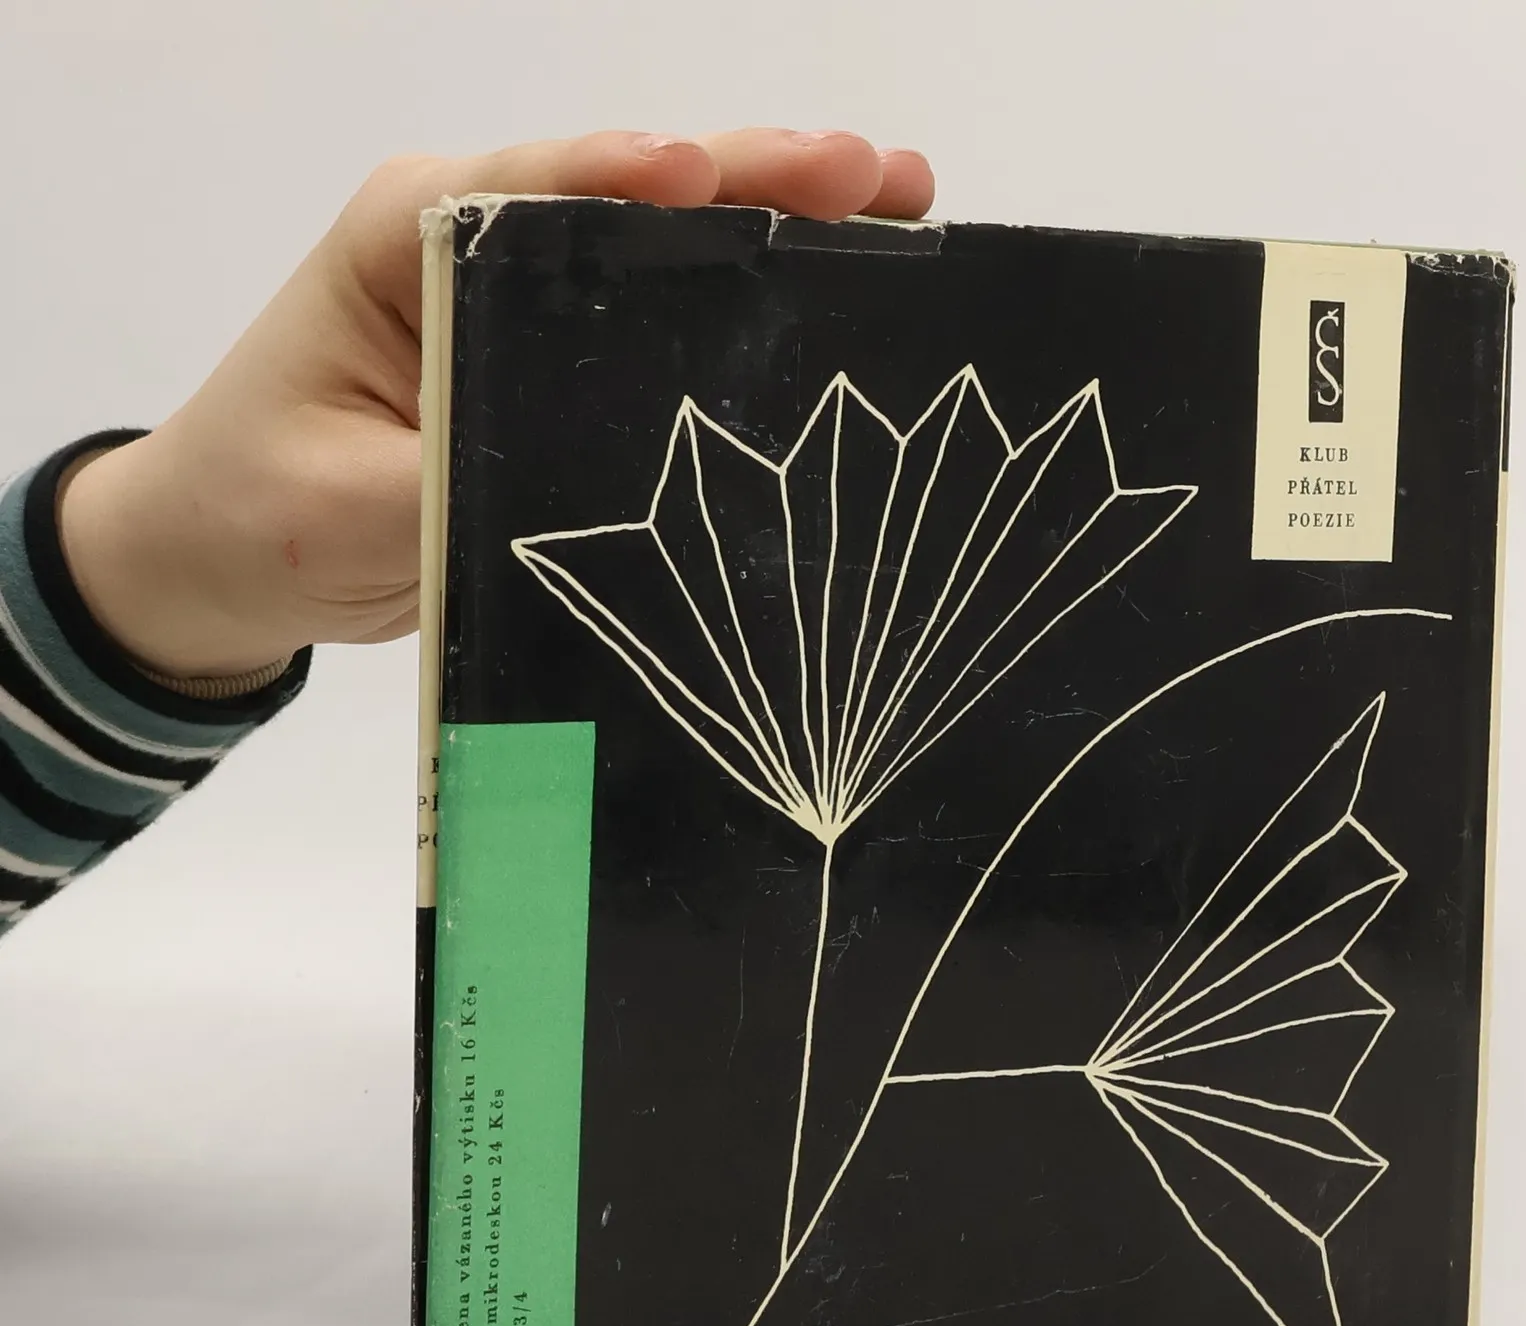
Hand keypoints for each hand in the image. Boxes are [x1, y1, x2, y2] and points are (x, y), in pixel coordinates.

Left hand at [57, 130, 935, 682]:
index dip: (627, 177)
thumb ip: (464, 481)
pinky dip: (761, 299)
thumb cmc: (260, 514)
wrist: (224, 555)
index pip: (530, 189)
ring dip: (785, 223)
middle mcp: (478, 242)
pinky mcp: (560, 358)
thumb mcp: (351, 510)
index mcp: (406, 241)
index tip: (710, 175)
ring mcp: (528, 297)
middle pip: (629, 192)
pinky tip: (847, 290)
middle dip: (756, 177)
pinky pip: (669, 316)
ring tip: (904, 202)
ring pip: (668, 241)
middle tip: (876, 174)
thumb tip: (589, 479)